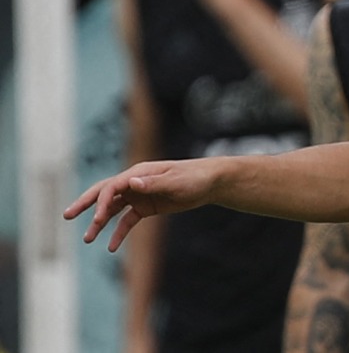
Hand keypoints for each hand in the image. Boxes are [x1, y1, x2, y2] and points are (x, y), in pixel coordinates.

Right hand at [63, 159, 213, 252]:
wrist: (210, 182)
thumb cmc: (193, 177)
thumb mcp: (174, 181)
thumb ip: (152, 183)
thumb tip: (130, 181)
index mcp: (138, 172)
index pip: (112, 187)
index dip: (102, 202)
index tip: (97, 219)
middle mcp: (135, 182)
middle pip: (104, 193)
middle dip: (85, 204)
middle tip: (66, 215)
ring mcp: (140, 195)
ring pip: (113, 209)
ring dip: (100, 223)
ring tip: (87, 240)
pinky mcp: (147, 207)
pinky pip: (127, 221)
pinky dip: (119, 233)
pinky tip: (111, 247)